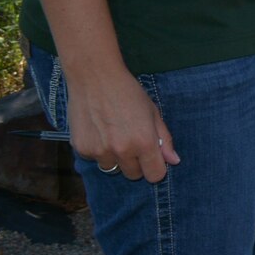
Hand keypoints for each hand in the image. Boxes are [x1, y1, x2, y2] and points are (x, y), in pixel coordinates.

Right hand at [67, 67, 179, 181]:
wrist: (95, 78)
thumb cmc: (128, 93)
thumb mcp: (153, 113)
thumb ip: (165, 139)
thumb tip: (174, 161)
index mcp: (144, 143)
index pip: (154, 176)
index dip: (155, 168)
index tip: (152, 159)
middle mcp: (122, 151)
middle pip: (133, 175)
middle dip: (135, 163)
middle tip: (131, 141)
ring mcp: (99, 151)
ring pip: (112, 168)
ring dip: (115, 158)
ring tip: (113, 135)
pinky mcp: (81, 149)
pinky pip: (94, 159)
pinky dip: (97, 150)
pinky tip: (98, 130)